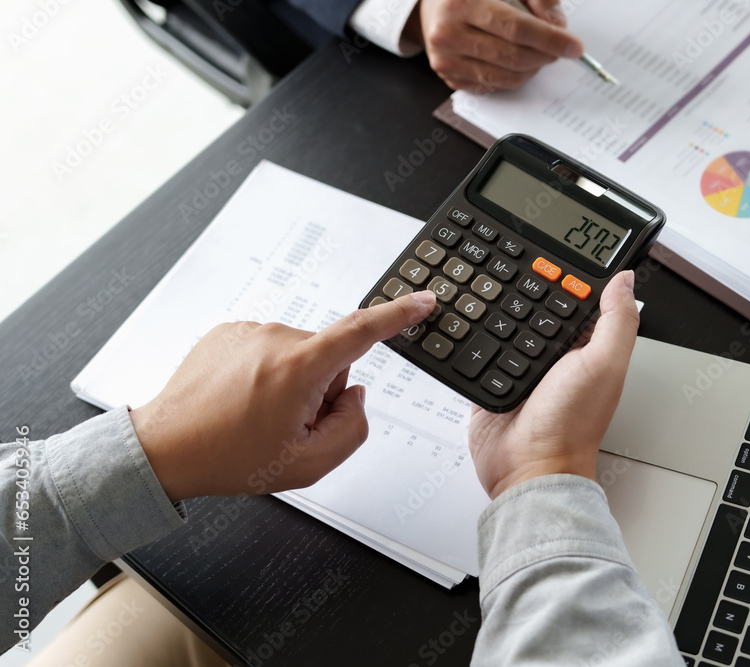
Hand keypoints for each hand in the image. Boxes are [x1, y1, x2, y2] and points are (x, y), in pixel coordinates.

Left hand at [130, 292, 436, 501]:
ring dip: (291, 383)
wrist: (164, 448)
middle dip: (320, 390)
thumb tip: (355, 394)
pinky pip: (270, 349)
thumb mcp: (309, 464)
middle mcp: (275, 339)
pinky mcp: (230, 332)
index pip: (363, 331)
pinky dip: (265, 373)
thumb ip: (353, 428)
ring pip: (300, 355)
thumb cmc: (228, 457)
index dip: (400, 315)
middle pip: (330, 358)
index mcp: (299, 368)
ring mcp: (250, 331)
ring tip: (255, 416)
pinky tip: (241, 400)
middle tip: (287, 425)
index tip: (423, 300)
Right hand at [405, 0, 583, 90]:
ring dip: (532, 68)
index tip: (573, 46)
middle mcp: (447, 33)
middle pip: (512, 56)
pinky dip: (513, 77)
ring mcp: (445, 59)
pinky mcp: (448, 76)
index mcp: (460, 2)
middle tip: (560, 50)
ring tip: (540, 54)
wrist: (432, 2)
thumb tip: (557, 25)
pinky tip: (518, 62)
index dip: (549, 39)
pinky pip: (492, 86)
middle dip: (544, 56)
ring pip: (504, 76)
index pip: (516, 28)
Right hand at [468, 271, 638, 498]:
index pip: (579, 302)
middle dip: (525, 288)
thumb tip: (625, 279)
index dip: (570, 277)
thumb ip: (616, 321)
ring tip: (483, 277)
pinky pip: (479, 351)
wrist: (528, 470)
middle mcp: (556, 359)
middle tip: (507, 255)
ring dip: (496, 308)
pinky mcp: (490, 381)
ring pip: (507, 326)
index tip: (554, 250)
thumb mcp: (604, 364)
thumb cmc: (570, 427)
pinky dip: (473, 335)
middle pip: (539, 310)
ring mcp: (521, 369)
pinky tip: (467, 316)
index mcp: (587, 350)